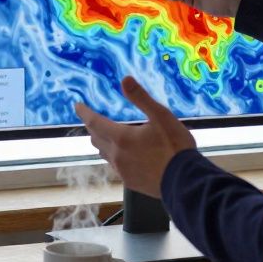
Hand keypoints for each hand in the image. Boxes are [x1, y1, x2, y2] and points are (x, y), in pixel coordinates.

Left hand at [75, 76, 196, 196]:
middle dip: (93, 127)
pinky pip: (115, 166)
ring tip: (105, 136)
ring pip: (104, 154)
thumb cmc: (175, 147)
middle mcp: (117, 155)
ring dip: (102, 142)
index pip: (94, 122)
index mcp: (121, 137)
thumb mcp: (161, 116)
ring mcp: (123, 171)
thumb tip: (125, 79)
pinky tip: (124, 156)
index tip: (77, 106)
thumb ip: (141, 98)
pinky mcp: (130, 182)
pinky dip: (114, 156)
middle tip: (93, 119)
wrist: (185, 182)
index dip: (84, 113)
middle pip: (96, 139)